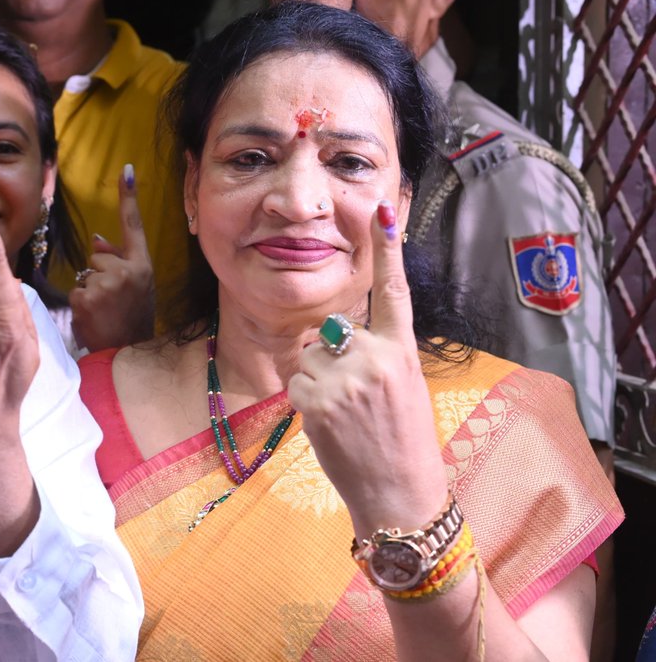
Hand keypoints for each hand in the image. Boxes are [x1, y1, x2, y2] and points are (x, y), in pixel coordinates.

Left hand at [69, 164, 155, 351]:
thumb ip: (120, 262)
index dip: (129, 198)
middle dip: (99, 274)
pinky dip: (80, 305)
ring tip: (104, 312)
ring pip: (85, 274)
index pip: (133, 226)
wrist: (127, 355)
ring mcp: (107, 283)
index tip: (126, 169)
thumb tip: (97, 239)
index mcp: (143, 266)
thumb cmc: (132, 321)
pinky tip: (94, 318)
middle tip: (112, 302)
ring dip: (89, 291)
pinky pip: (76, 290)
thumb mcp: (137, 288)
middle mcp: (128, 271)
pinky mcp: (87, 297)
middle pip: (98, 256)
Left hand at [288, 201, 448, 539]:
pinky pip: (297, 382)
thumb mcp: (404, 387)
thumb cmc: (401, 440)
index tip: (382, 208)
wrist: (400, 493)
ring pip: (309, 356)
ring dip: (317, 382)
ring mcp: (348, 379)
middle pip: (331, 331)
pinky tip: (331, 426)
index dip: (388, 247)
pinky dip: (306, 402)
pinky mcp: (320, 400)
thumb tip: (336, 333)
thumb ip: (375, 353)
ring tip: (347, 416)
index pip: (394, 290)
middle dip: (332, 359)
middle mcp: (377, 358)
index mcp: (403, 351)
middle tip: (358, 401)